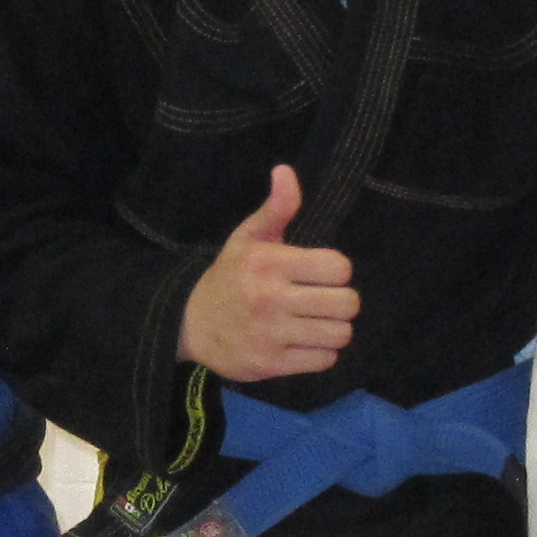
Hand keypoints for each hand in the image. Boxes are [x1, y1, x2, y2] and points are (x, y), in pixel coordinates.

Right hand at [177, 165, 356, 380]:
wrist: (190, 325)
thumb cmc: (230, 277)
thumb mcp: (248, 238)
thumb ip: (276, 207)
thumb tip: (286, 171)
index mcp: (269, 263)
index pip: (338, 268)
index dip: (336, 270)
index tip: (320, 273)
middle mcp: (271, 299)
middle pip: (346, 303)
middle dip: (342, 301)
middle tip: (324, 300)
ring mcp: (271, 335)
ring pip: (339, 334)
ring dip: (334, 328)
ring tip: (317, 322)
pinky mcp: (271, 364)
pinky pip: (324, 360)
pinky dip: (321, 353)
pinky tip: (305, 342)